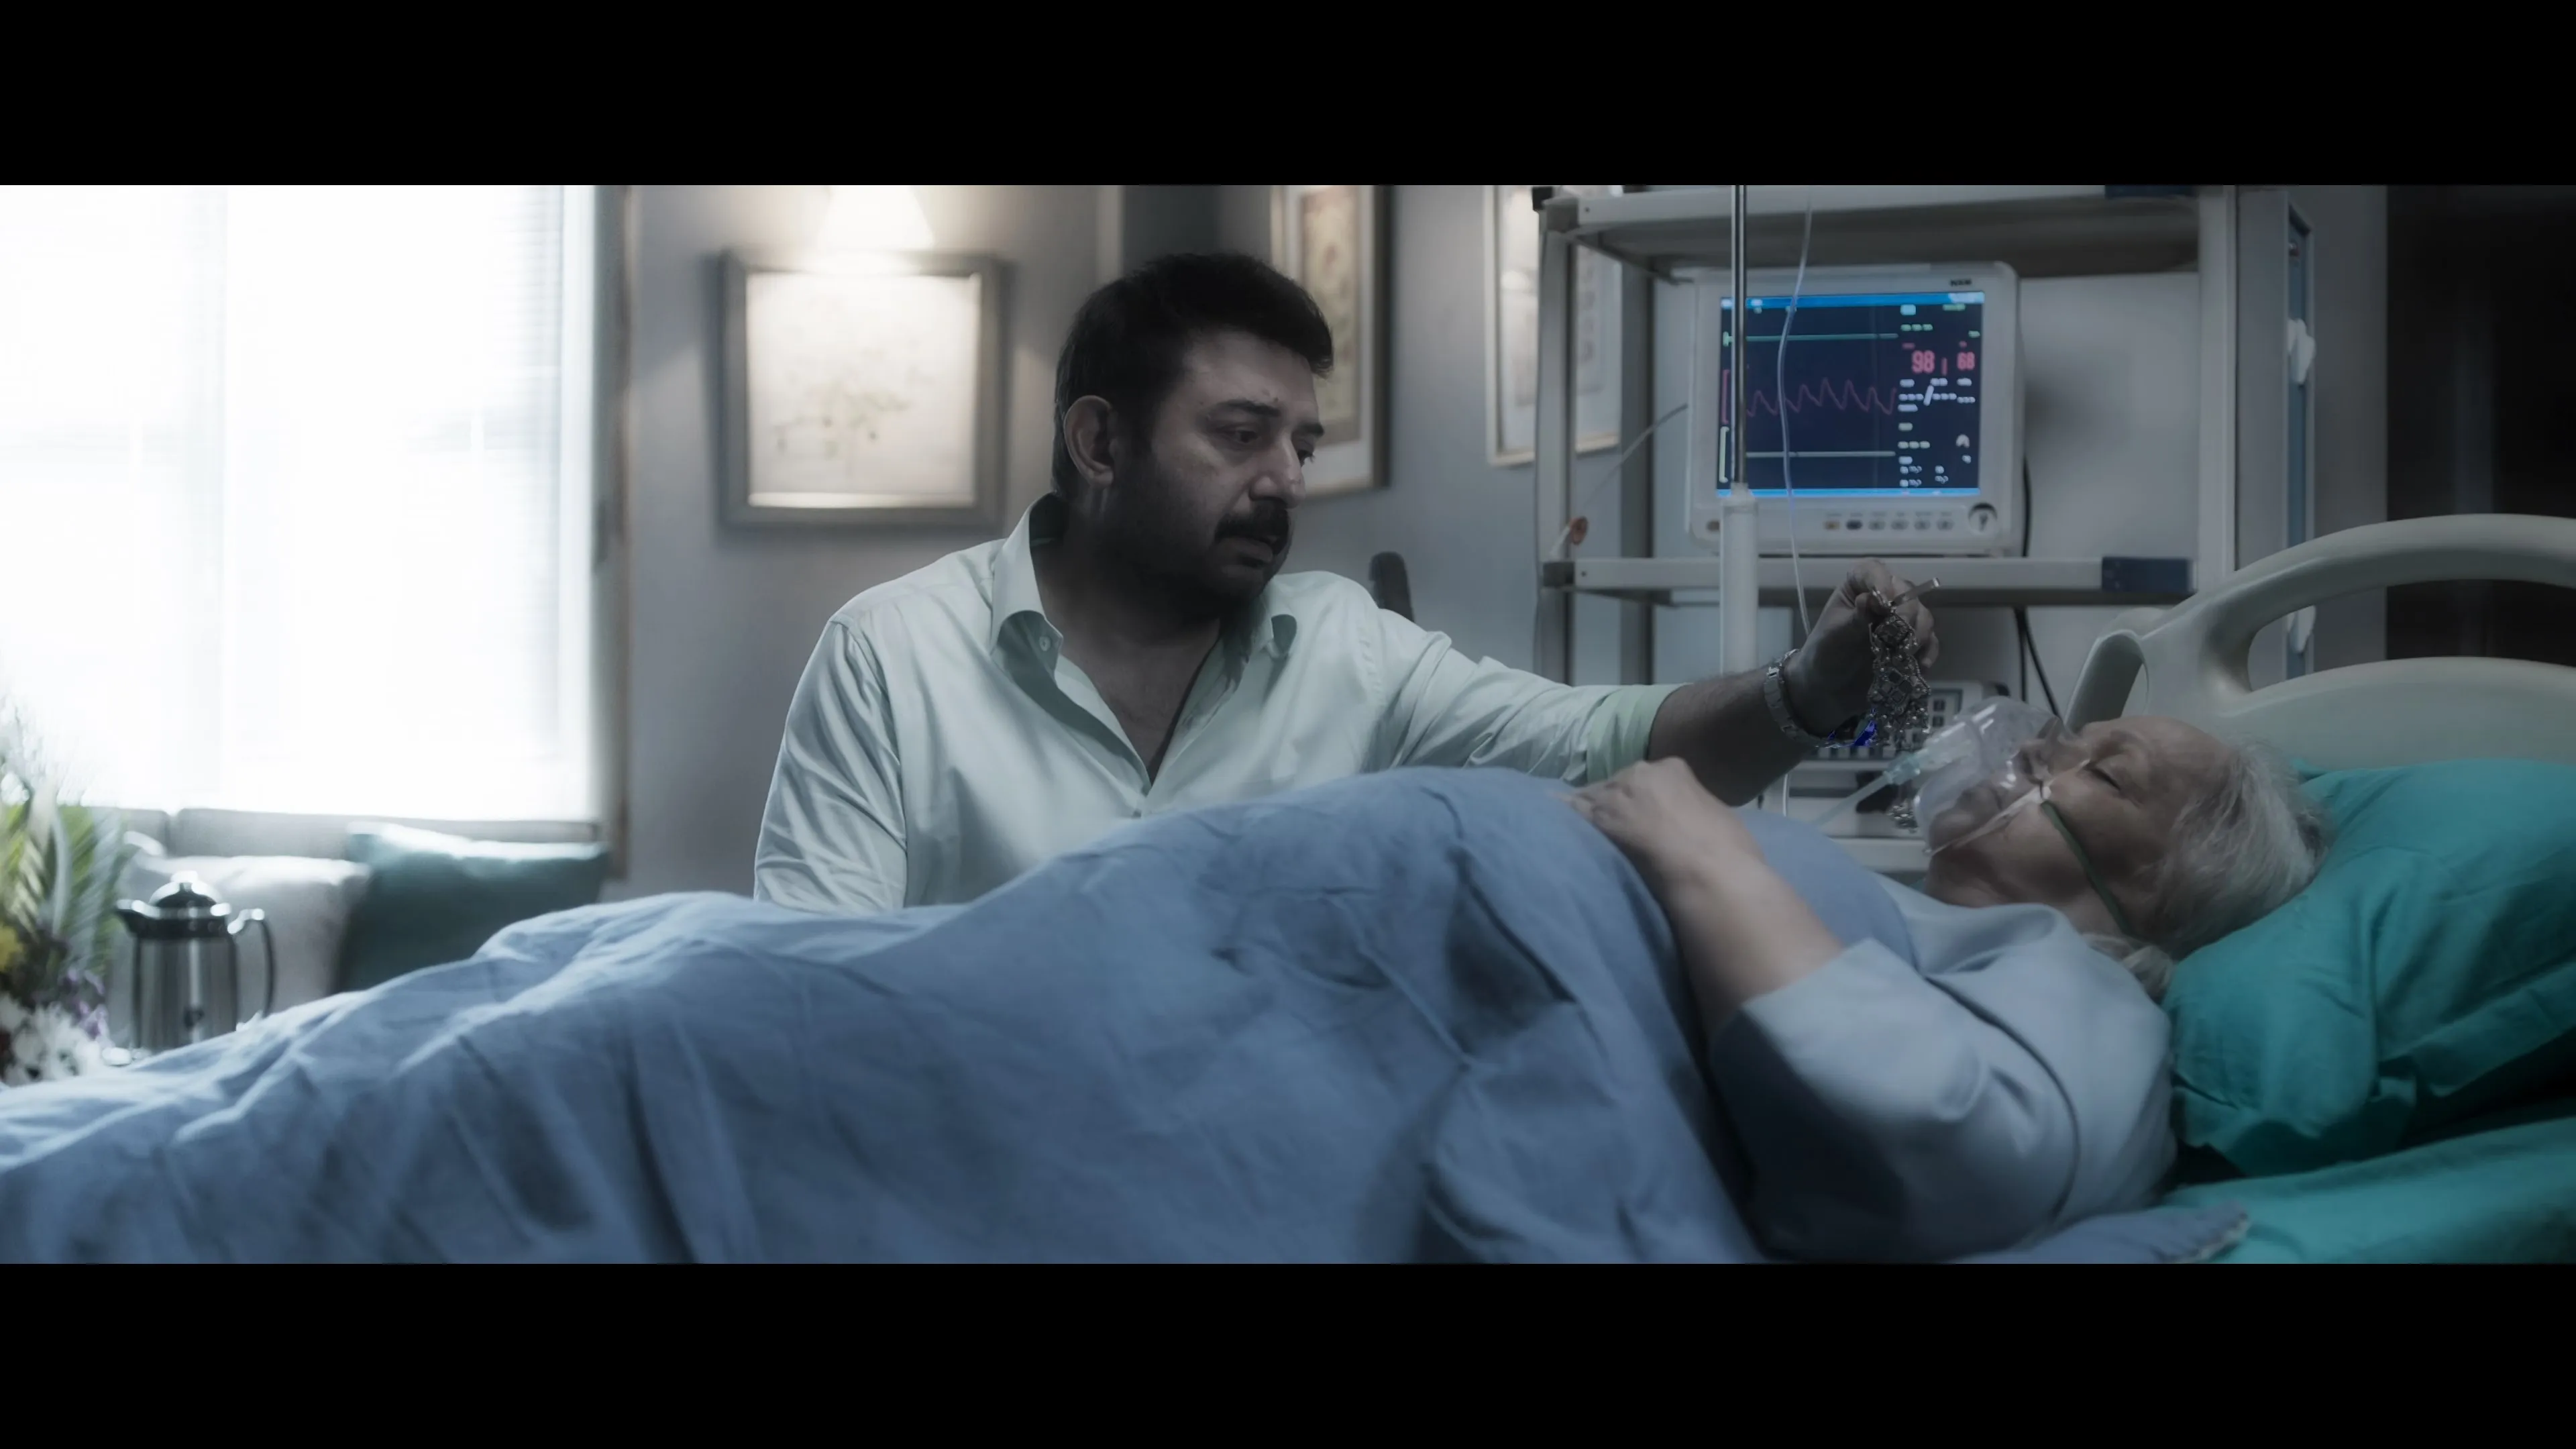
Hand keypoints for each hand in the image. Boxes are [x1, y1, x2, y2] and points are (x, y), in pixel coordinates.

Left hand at [1570, 757, 1763, 893]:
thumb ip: (1695, 808)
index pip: (1647, 779)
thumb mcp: (1718, 817)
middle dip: (1615, 804)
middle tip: (1616, 830)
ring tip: (1581, 831)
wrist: (1710, 874)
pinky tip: (1549, 820)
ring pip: (1592, 798)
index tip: (1643, 817)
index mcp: (1674, 769)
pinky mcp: (1596, 820)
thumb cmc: (1728, 851)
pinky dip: (1562, 816)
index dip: (1642, 800)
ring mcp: (1615, 795)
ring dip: (1589, 813)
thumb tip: (1691, 820)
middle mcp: (1640, 773)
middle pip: (1617, 785)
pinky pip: (1570, 812)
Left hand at [1782, 560, 1941, 730]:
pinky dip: (1928, 652)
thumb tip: (1872, 598)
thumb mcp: (1835, 636)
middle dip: (1905, 611)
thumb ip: (1855, 618)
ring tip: (1904, 652)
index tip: (1884, 601)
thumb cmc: (1825, 655)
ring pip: (1922, 616)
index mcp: (1857, 588)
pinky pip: (1930, 643)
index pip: (1873, 571)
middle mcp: (1882, 599)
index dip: (1881, 581)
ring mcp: (1899, 622)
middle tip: (1897, 632)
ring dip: (1918, 633)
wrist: (1828, 689)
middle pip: (1906, 592)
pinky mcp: (1910, 644)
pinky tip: (1920, 665)